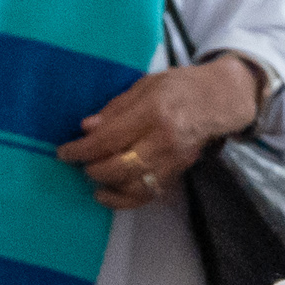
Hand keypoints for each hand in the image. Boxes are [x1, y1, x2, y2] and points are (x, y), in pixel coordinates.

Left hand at [58, 57, 265, 208]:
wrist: (220, 100)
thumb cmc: (180, 86)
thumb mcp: (146, 85)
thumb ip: (115, 108)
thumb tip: (86, 128)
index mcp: (153, 112)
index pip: (110, 138)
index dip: (82, 150)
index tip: (64, 152)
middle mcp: (164, 140)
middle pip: (120, 167)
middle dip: (93, 170)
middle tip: (80, 164)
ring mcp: (174, 160)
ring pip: (134, 187)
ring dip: (108, 188)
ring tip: (94, 181)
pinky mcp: (179, 172)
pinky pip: (149, 194)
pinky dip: (126, 199)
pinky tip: (111, 193)